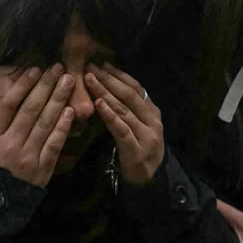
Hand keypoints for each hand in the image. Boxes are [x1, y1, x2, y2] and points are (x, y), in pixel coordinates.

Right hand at [0, 64, 74, 187]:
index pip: (9, 104)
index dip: (23, 85)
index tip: (34, 69)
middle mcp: (10, 143)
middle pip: (30, 109)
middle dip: (46, 86)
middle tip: (58, 68)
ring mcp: (27, 156)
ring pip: (45, 123)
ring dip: (58, 100)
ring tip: (68, 82)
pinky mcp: (41, 170)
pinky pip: (54, 144)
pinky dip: (62, 127)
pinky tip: (70, 111)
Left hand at [85, 63, 163, 184]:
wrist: (148, 179)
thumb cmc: (137, 149)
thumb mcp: (136, 126)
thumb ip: (126, 108)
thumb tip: (107, 85)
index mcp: (152, 112)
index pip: (135, 87)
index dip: (118, 75)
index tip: (102, 63)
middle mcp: (152, 120)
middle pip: (128, 95)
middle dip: (108, 79)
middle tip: (91, 67)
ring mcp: (146, 135)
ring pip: (124, 110)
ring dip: (105, 93)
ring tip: (90, 80)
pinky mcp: (136, 150)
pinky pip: (121, 129)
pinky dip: (110, 116)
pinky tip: (99, 105)